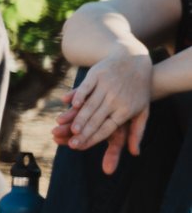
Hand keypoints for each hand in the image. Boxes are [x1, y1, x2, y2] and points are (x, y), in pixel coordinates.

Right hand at [60, 48, 151, 173]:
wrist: (134, 59)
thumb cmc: (138, 89)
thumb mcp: (142, 110)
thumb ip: (136, 132)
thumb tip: (135, 153)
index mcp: (127, 110)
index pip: (107, 128)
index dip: (93, 138)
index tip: (81, 147)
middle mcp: (116, 99)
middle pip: (97, 119)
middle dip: (83, 134)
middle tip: (71, 145)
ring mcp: (106, 86)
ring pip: (90, 106)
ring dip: (79, 119)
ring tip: (70, 130)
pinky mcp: (97, 75)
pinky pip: (86, 88)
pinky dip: (78, 96)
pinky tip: (71, 105)